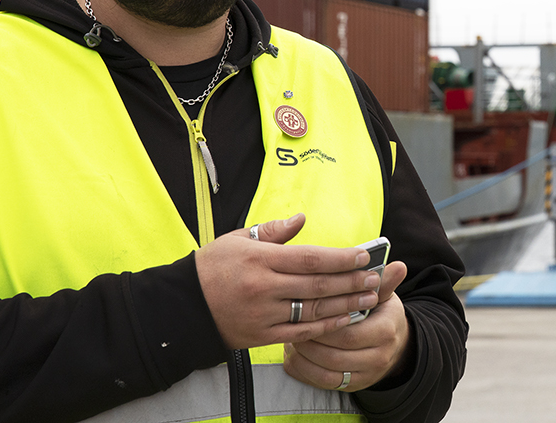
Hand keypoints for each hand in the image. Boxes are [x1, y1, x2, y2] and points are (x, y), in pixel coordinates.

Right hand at [195, 214, 381, 349]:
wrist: (180, 307)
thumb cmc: (212, 266)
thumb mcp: (238, 239)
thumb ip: (272, 231)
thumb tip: (301, 218)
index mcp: (259, 260)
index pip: (309, 258)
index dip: (340, 258)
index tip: (362, 255)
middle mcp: (263, 288)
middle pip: (317, 285)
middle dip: (351, 281)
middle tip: (375, 277)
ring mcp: (263, 315)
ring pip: (314, 310)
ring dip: (346, 303)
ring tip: (369, 297)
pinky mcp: (261, 336)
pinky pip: (301, 333)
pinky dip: (326, 326)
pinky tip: (346, 318)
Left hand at [283, 259, 410, 391]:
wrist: (395, 344)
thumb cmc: (382, 314)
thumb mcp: (385, 296)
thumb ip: (384, 282)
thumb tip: (398, 266)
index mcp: (385, 332)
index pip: (349, 334)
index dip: (324, 326)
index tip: (305, 313)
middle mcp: (378, 358)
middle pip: (334, 356)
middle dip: (309, 342)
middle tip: (293, 327)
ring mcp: (365, 375)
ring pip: (325, 373)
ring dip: (304, 357)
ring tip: (292, 339)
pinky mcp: (352, 386)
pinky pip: (322, 383)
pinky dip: (304, 370)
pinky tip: (295, 355)